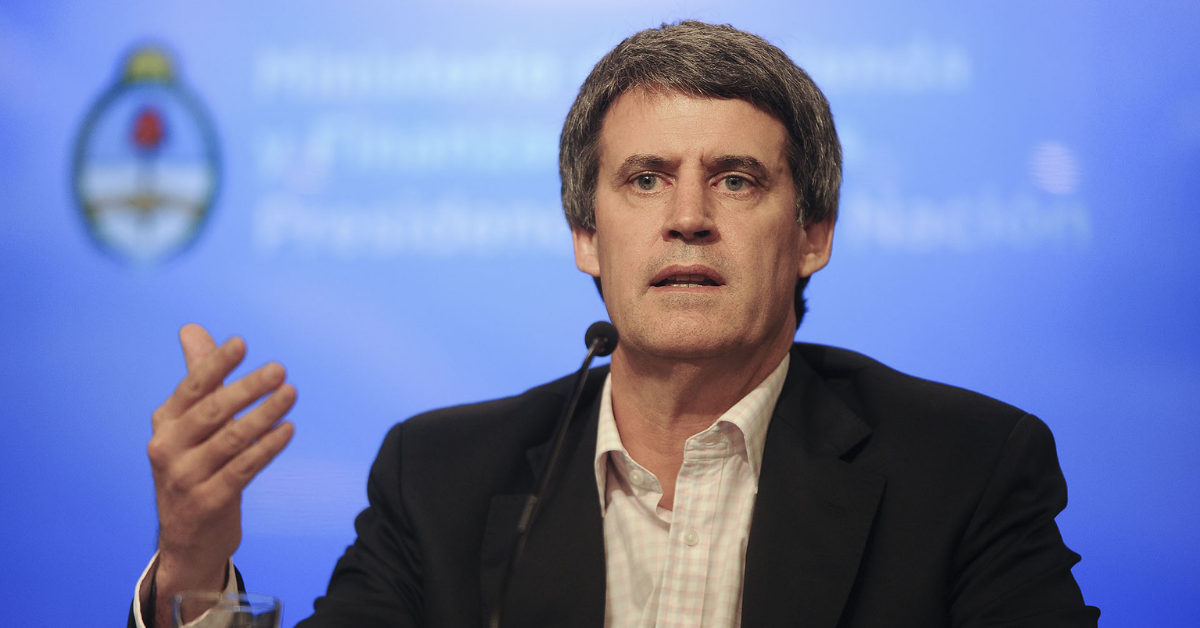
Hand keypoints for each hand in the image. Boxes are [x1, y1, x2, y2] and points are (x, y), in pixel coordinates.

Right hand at [141, 324, 295, 625]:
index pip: (192, 387)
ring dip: (265, 414)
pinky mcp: (208, 502)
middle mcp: (168, 448)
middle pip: (213, 411)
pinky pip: (243, 468)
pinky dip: (267, 447)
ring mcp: (185, 478)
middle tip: (280, 369)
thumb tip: (192, 329)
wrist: (187, 539)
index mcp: (165, 423)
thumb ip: (198, 378)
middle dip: (248, 388)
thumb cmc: (195, 468)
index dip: (215, 364)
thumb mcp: (190, 424)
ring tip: (291, 393)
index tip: (241, 343)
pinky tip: (288, 429)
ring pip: (231, 439)